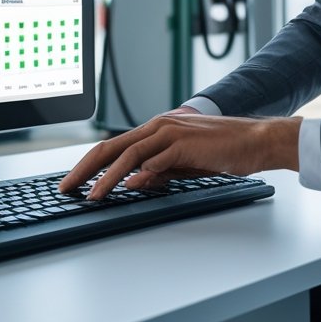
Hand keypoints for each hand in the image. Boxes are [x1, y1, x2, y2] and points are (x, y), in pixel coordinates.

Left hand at [59, 110, 300, 199]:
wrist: (254, 141)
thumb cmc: (222, 151)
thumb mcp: (183, 164)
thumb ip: (159, 170)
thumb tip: (134, 184)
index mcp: (155, 130)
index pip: (112, 146)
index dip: (88, 164)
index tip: (73, 181)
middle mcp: (158, 126)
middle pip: (110, 147)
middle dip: (84, 168)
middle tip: (65, 187)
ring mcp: (170, 132)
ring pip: (128, 154)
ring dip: (106, 177)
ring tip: (92, 195)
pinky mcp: (185, 144)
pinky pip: (155, 160)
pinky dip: (139, 174)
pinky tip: (127, 188)